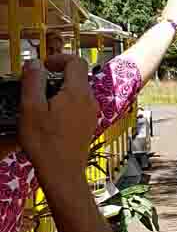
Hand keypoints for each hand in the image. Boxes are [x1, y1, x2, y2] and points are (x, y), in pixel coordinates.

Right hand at [19, 56, 96, 188]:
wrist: (62, 173)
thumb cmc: (46, 144)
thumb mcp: (31, 108)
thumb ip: (33, 81)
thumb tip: (34, 63)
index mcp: (78, 93)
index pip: (76, 61)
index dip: (58, 58)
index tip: (44, 65)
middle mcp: (89, 101)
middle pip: (77, 76)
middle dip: (56, 76)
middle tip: (37, 85)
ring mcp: (91, 114)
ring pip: (77, 92)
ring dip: (59, 91)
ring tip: (41, 104)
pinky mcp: (88, 125)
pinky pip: (78, 106)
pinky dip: (64, 104)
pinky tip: (49, 118)